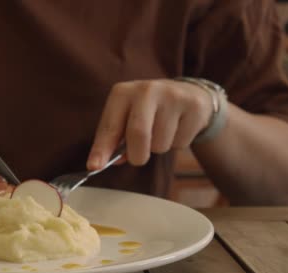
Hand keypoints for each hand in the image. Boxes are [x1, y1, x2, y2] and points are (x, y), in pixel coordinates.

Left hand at [87, 79, 212, 169]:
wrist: (188, 94)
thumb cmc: (148, 111)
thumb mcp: (127, 117)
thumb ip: (115, 139)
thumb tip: (104, 162)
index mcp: (122, 93)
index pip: (110, 126)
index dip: (102, 148)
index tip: (94, 166)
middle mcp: (146, 90)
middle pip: (138, 133)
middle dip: (137, 155)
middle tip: (139, 158)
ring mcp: (172, 96)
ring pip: (160, 143)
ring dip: (158, 148)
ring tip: (162, 132)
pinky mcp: (193, 106)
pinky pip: (180, 143)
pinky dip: (176, 144)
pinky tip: (177, 128)